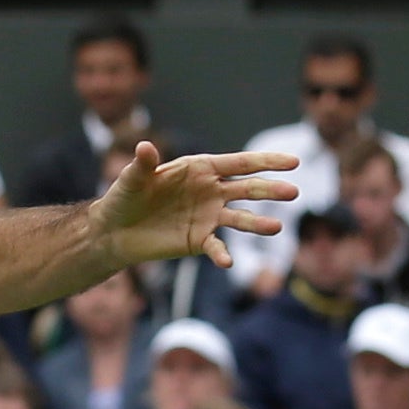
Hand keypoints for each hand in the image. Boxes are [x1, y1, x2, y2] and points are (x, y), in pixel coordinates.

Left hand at [96, 143, 300, 271]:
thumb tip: (144, 147)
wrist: (115, 231)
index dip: (266, 162)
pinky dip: (222, 254)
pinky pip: (216, 246)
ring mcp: (208, 216)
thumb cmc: (124, 198)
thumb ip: (142, 165)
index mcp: (199, 168)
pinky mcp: (199, 240)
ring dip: (258, 224)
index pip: (239, 163)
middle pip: (247, 189)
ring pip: (239, 218)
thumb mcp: (132, 180)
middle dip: (270, 190)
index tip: (293, 162)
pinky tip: (227, 261)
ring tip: (276, 228)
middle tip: (293, 192)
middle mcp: (210, 191)